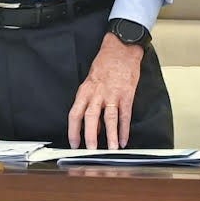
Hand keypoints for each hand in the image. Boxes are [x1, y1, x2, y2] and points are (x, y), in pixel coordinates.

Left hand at [67, 33, 142, 149]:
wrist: (120, 49)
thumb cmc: (105, 65)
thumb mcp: (91, 82)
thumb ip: (90, 102)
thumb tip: (92, 125)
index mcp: (85, 90)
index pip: (75, 113)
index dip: (73, 130)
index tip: (74, 143)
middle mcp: (97, 93)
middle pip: (90, 117)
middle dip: (90, 136)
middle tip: (90, 151)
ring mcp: (112, 94)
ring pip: (109, 118)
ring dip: (111, 136)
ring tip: (111, 150)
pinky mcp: (127, 94)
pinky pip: (125, 115)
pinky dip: (125, 129)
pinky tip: (124, 140)